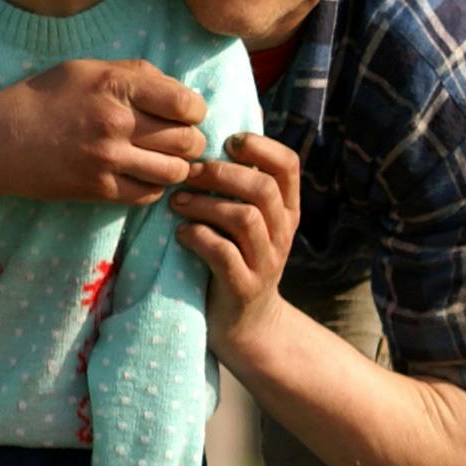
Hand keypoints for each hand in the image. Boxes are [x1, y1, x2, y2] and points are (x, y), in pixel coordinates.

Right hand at [0, 60, 205, 205]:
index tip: (186, 113)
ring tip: (165, 158)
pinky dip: (154, 186)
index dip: (195, 110)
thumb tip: (180, 91)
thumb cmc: (44, 99)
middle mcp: (115, 122)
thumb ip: (136, 74)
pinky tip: (143, 174)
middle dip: (192, 140)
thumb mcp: (88, 69)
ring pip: (175, 172)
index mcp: (116, 86)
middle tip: (181, 139)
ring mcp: (107, 160)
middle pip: (187, 140)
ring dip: (177, 167)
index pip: (186, 104)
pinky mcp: (99, 189)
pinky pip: (149, 194)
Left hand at [172, 130, 301, 359]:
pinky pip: (223, 254)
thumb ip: (240, 189)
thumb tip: (208, 140)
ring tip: (177, 202)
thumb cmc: (237, 260)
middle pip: (263, 188)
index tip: (227, 143)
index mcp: (287, 210)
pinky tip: (181, 234)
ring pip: (244, 218)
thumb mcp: (248, 223)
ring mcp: (267, 262)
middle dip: (222, 174)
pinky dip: (197, 237)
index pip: (288, 165)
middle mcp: (283, 233)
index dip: (260, 146)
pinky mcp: (244, 287)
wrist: (247, 325)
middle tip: (189, 173)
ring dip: (204, 204)